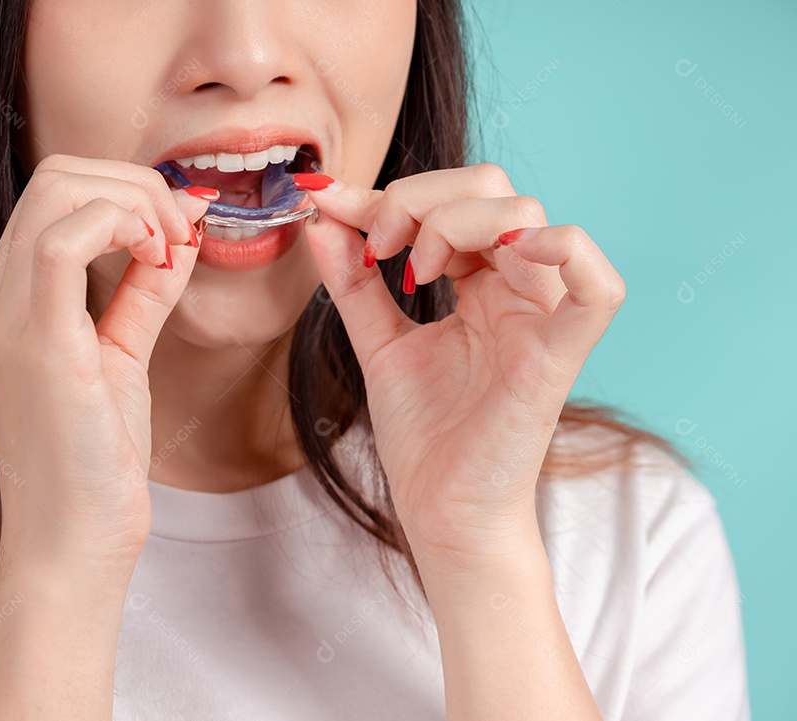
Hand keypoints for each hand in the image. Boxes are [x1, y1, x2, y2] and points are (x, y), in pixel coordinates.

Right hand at [0, 154, 213, 567]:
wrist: (73, 542)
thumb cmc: (95, 462)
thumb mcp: (123, 357)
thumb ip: (143, 293)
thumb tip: (181, 234)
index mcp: (2, 303)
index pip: (54, 200)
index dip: (126, 192)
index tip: (184, 225)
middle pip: (54, 179)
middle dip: (136, 185)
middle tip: (188, 228)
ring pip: (56, 190)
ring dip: (135, 200)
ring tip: (177, 244)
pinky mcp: (33, 340)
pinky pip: (62, 239)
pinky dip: (123, 225)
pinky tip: (160, 258)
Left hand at [295, 164, 625, 564]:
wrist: (440, 512)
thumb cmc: (425, 436)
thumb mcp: (378, 343)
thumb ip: (354, 282)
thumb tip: (325, 218)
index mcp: (485, 285)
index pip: (457, 200)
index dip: (393, 192)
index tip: (333, 209)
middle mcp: (519, 292)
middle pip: (494, 191)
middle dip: (420, 200)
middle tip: (376, 245)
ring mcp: (542, 321)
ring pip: (526, 218)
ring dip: (453, 222)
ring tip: (411, 268)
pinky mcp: (558, 359)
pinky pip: (598, 289)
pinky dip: (564, 250)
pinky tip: (502, 254)